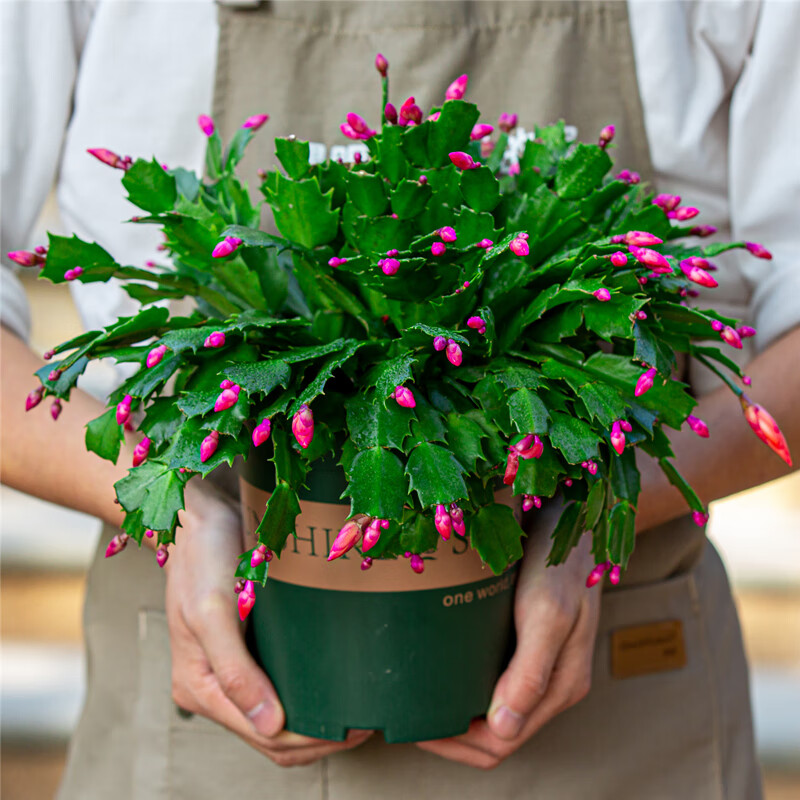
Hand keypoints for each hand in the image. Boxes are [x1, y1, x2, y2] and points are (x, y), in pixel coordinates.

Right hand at [166, 483, 372, 765]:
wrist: (199, 515)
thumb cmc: (202, 554)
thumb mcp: (213, 610)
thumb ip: (235, 671)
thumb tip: (270, 725)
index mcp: (199, 684)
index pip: (262, 735)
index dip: (309, 739)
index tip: (352, 729)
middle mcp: (213, 685)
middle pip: (271, 736)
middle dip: (317, 738)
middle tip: (364, 724)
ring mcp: (230, 669)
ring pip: (276, 719)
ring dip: (314, 723)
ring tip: (355, 712)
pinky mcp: (245, 650)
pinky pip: (278, 688)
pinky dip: (305, 697)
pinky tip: (333, 687)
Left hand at [417, 530, 599, 768]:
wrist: (570, 511)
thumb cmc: (559, 560)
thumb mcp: (547, 613)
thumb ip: (531, 673)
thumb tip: (503, 729)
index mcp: (562, 685)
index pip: (504, 741)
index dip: (459, 743)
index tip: (419, 727)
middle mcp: (550, 680)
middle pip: (496, 732)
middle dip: (453, 734)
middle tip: (409, 715)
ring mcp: (538, 660)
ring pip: (491, 705)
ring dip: (457, 710)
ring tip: (419, 696)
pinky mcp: (524, 637)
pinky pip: (490, 675)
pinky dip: (463, 681)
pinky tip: (438, 668)